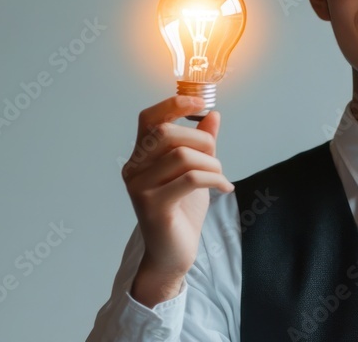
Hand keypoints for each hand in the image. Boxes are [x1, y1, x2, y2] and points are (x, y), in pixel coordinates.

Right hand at [122, 95, 233, 306]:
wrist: (172, 255)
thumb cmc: (181, 212)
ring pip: (182, 156)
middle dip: (201, 140)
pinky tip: (224, 188)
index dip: (173, 104)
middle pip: (166, 133)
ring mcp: (139, 188)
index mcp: (140, 157)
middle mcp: (133, 169)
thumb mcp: (194, 171)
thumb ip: (201, 143)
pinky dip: (214, 179)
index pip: (149, 119)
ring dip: (211, 164)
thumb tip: (213, 114)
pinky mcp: (153, 207)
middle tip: (216, 158)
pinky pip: (189, 179)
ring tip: (220, 177)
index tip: (200, 101)